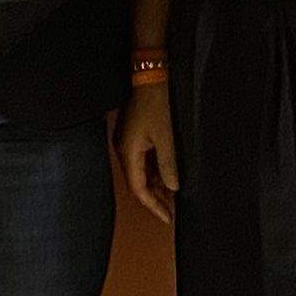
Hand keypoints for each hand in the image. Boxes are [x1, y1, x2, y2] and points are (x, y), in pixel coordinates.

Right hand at [117, 80, 178, 219]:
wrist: (148, 78)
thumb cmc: (155, 104)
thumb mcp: (166, 137)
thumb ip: (168, 165)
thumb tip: (172, 187)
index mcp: (128, 153)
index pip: (139, 189)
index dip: (153, 206)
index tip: (167, 217)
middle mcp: (123, 151)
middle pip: (137, 184)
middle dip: (153, 199)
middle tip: (170, 211)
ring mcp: (126, 144)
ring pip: (139, 173)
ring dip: (154, 186)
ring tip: (171, 196)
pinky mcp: (132, 137)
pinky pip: (141, 161)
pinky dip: (153, 172)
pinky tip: (165, 177)